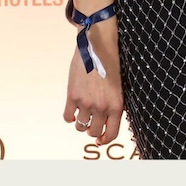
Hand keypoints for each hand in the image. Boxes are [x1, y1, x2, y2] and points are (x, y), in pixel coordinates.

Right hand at [62, 17, 123, 141]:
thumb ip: (112, 104)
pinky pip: (67, 117)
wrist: (97, 44)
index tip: (100, 140)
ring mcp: (85, 102)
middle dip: (92, 130)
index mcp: (116, 105)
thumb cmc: (110, 62)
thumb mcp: (118, 86)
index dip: (105, 140)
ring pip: (80, 126)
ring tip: (82, 115)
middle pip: (94, 131)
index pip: (112, 133)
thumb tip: (105, 121)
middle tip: (91, 125)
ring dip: (81, 123)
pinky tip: (72, 111)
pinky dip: (69, 117)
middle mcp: (101, 106)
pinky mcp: (72, 95)